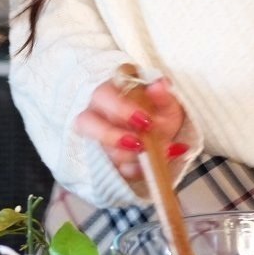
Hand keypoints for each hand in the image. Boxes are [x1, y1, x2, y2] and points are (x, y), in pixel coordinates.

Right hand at [75, 74, 189, 184]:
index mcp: (109, 92)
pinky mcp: (104, 162)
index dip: (121, 108)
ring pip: (102, 149)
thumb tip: (159, 85)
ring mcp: (97, 140)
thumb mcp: (166, 104)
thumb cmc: (157, 114)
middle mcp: (96, 114)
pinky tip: (150, 167)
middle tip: (139, 144)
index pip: (104, 95)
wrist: (162, 138)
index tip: (145, 120)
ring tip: (156, 155)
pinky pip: (113, 169)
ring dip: (130, 156)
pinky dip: (133, 170)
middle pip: (87, 122)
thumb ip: (163, 95)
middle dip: (112, 135)